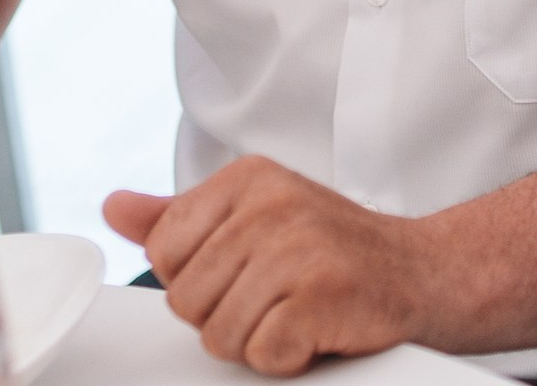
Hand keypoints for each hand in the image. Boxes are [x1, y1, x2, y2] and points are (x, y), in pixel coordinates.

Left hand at [107, 159, 450, 375]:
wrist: (422, 273)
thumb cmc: (334, 251)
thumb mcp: (254, 217)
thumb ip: (180, 217)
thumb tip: (114, 207)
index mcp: (245, 179)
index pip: (164, 251)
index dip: (199, 280)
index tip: (244, 272)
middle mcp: (270, 204)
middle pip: (187, 299)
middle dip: (226, 315)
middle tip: (276, 297)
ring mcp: (297, 247)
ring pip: (219, 334)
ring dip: (258, 340)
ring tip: (296, 312)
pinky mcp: (320, 294)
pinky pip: (262, 353)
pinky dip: (288, 357)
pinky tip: (316, 329)